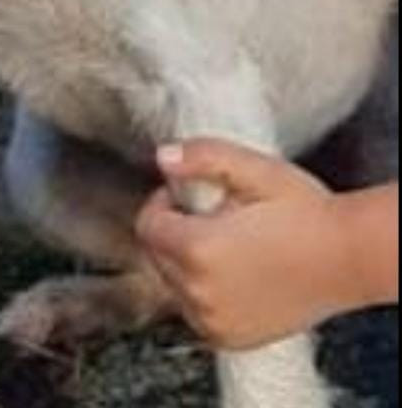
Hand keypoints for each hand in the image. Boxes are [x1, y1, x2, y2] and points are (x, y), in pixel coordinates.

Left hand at [136, 140, 352, 349]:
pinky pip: (195, 310)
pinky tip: (237, 271)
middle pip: (157, 255)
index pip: (146, 225)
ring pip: (173, 284)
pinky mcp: (230, 338)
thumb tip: (163, 158)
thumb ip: (203, 157)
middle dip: (175, 231)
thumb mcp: (254, 169)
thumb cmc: (305, 213)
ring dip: (187, 262)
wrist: (348, 258)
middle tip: (216, 216)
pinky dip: (204, 290)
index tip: (190, 195)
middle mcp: (199, 292)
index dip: (164, 202)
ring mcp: (214, 321)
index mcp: (198, 250)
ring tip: (231, 243)